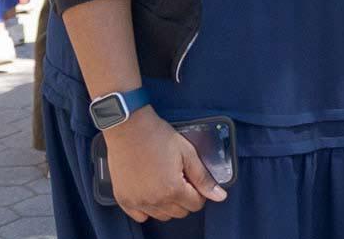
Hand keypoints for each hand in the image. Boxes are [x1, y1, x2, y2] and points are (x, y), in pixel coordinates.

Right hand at [102, 106, 226, 221]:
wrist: (129, 127)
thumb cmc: (158, 137)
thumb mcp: (188, 154)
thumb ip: (203, 178)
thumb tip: (220, 196)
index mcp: (173, 189)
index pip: (196, 205)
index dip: (199, 192)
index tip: (193, 180)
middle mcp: (154, 200)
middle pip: (179, 212)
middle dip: (185, 199)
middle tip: (180, 179)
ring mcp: (137, 201)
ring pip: (161, 216)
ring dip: (167, 205)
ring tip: (165, 183)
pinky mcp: (123, 199)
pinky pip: (140, 216)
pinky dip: (147, 208)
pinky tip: (150, 192)